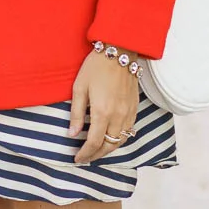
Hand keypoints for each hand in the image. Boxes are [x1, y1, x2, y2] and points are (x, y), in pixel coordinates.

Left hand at [68, 48, 138, 163]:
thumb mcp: (79, 87)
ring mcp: (129, 112)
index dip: (85, 154)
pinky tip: (111, 137)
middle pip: (109, 146)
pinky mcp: (135, 107)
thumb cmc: (96, 66)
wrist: (119, 50)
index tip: (77, 159)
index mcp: (102, 112)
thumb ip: (76, 113)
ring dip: (109, 149)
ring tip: (97, 150)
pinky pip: (129, 131)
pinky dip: (120, 139)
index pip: (94, 143)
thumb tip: (72, 134)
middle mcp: (118, 116)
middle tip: (85, 157)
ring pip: (121, 141)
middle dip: (96, 155)